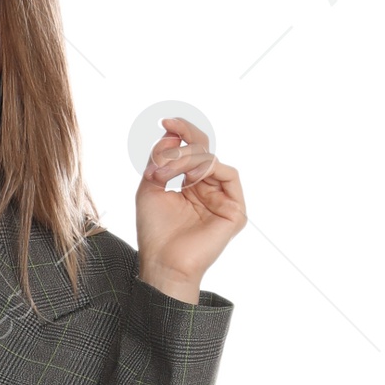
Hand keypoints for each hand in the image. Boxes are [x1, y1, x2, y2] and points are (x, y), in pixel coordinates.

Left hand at [135, 116, 245, 296]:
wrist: (162, 263)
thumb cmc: (155, 232)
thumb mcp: (150, 187)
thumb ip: (160, 158)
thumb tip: (172, 133)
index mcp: (192, 185)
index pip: (193, 150)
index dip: (183, 132)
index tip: (166, 122)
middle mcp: (210, 190)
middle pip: (205, 149)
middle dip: (182, 144)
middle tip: (164, 148)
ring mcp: (223, 199)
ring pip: (212, 160)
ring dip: (187, 160)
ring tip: (166, 174)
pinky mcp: (234, 210)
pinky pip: (229, 174)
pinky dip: (207, 168)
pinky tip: (189, 178)